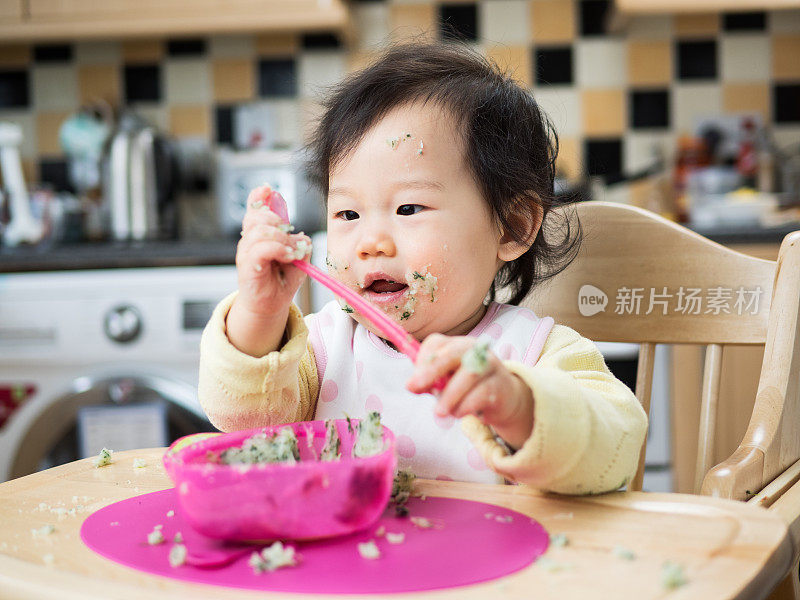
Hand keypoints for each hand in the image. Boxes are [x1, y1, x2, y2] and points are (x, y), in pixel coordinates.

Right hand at [234, 184, 309, 317]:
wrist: (271, 304)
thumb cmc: (282, 279)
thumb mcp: (297, 257)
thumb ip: (299, 242)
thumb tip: (301, 236)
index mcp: (259, 234)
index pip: (253, 209)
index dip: (258, 197)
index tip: (268, 190)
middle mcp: (249, 240)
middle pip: (257, 216)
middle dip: (277, 221)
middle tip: (291, 238)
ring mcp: (246, 253)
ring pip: (260, 230)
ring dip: (282, 238)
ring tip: (292, 252)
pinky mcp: (246, 267)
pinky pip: (261, 249)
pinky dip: (278, 249)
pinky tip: (288, 256)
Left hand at [406, 334, 534, 448]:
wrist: (503, 399)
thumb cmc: (467, 388)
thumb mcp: (446, 382)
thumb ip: (428, 382)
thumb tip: (411, 386)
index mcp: (456, 344)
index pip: (435, 343)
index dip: (421, 362)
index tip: (411, 384)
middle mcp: (474, 349)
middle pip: (451, 353)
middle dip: (430, 371)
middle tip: (414, 388)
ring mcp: (490, 365)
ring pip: (468, 375)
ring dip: (449, 395)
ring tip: (439, 412)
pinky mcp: (500, 385)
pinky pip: (481, 394)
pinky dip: (465, 406)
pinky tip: (458, 413)